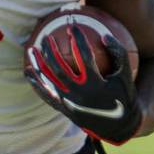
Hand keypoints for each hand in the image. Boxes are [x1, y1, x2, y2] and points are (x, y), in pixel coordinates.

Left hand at [25, 27, 140, 144]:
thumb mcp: (125, 75)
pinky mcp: (62, 109)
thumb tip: (104, 34)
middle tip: (47, 36)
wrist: (118, 127)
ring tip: (32, 49)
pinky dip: (35, 83)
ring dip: (38, 63)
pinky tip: (28, 70)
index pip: (84, 56)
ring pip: (48, 79)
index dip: (78, 39)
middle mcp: (79, 94)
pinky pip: (45, 94)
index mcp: (96, 84)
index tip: (72, 26)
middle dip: (51, 49)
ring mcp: (68, 102)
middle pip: (58, 67)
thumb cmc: (123, 96)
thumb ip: (118, 53)